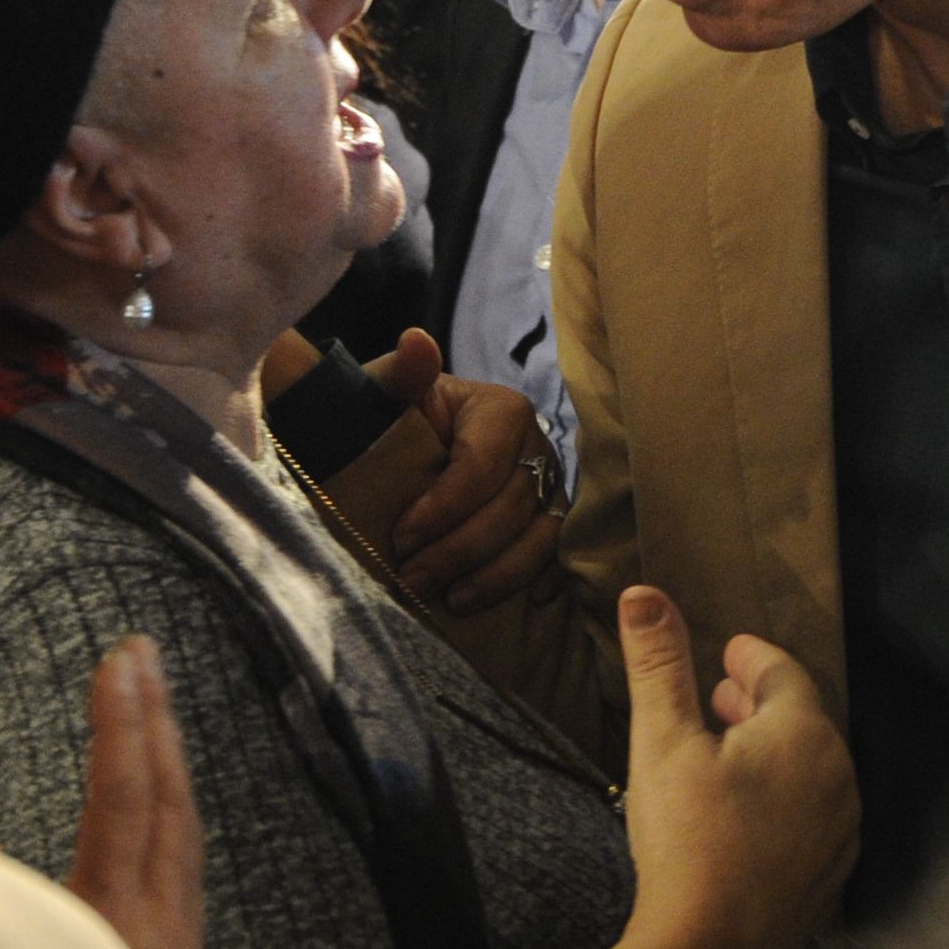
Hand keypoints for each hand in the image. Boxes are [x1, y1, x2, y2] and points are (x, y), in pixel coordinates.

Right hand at [64, 638, 205, 948]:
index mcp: (119, 928)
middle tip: (143, 658)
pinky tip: (149, 823)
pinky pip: (179, 879)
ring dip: (166, 770)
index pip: (125, 801)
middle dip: (155, 724)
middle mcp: (162, 936)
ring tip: (151, 715)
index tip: (121, 659)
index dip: (122, 724)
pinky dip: (165, 827)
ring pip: (182, 842)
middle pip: (168, 807)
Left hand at [368, 329, 561, 614]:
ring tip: (452, 602)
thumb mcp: (387, 396)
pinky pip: (561, 556)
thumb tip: (416, 342)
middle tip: (413, 581)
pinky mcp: (553, 521)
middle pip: (511, 507)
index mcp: (501, 410)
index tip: (400, 538)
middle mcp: (537, 446)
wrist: (407, 447)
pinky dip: (546, 580)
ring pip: (541, 538)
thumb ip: (399, 375)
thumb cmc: (394, 422)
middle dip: (460, 551)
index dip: (443, 508)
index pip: (482, 465)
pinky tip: (524, 606)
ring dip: (498, 577)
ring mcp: (551, 486)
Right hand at [567, 590, 853, 948]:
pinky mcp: (831, 878)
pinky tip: (744, 818)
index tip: (727, 652)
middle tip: (718, 698)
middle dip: (758, 704)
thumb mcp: (662, 741)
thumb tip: (643, 592)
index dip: (751, 657)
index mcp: (805, 734)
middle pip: (802, 721)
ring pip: (810, 772)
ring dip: (772, 755)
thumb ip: (659, 663)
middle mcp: (839, 778)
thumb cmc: (688, 842)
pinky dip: (782, 803)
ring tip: (728, 756)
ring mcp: (841, 833)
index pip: (782, 673)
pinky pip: (811, 819)